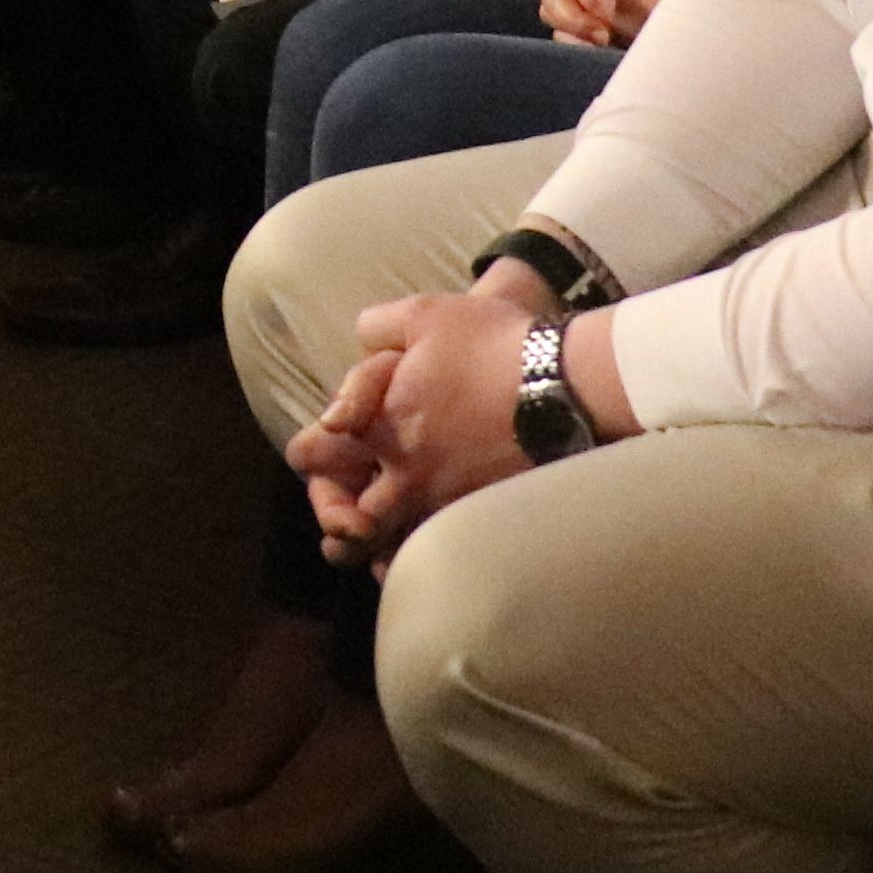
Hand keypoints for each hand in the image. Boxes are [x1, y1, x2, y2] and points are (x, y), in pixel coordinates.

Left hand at [292, 280, 599, 562]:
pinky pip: (435, 556)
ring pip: (388, 550)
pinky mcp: (481, 517)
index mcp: (380, 428)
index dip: (308, 451)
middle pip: (341, 521)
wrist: (564, 385)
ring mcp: (444, 504)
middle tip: (342, 503)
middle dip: (334, 513)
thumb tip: (359, 340)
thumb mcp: (424, 315)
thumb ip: (375, 328)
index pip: (309, 455)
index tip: (324, 443)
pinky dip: (418, 558)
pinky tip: (421, 545)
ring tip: (376, 536)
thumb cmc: (493, 345)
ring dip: (375, 544)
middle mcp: (405, 477)